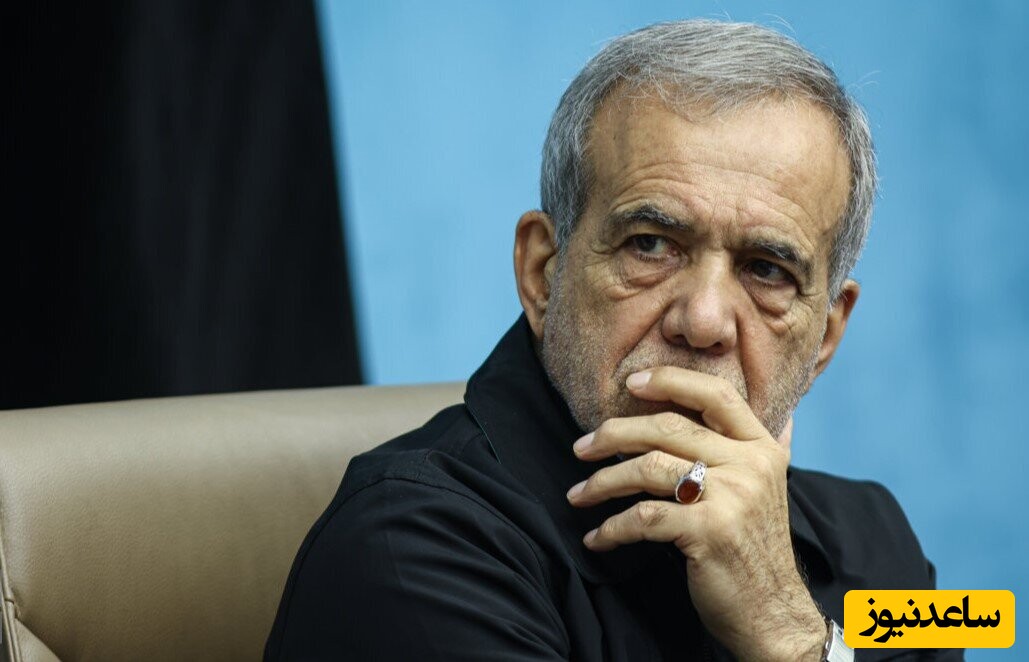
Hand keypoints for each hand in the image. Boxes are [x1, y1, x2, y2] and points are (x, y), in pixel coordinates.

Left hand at [565, 367, 824, 660]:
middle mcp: (751, 464)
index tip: (630, 382)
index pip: (715, 394)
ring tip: (578, 494)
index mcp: (762, 447)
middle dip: (614, 434)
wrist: (773, 613)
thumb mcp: (768, 489)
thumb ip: (755, 449)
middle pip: (668, 427)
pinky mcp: (710, 531)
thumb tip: (762, 409)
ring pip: (648, 468)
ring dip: (603, 482)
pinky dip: (612, 527)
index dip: (670, 380)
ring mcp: (733, 497)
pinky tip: (598, 537)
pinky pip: (644, 516)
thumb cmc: (754, 548)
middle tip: (581, 447)